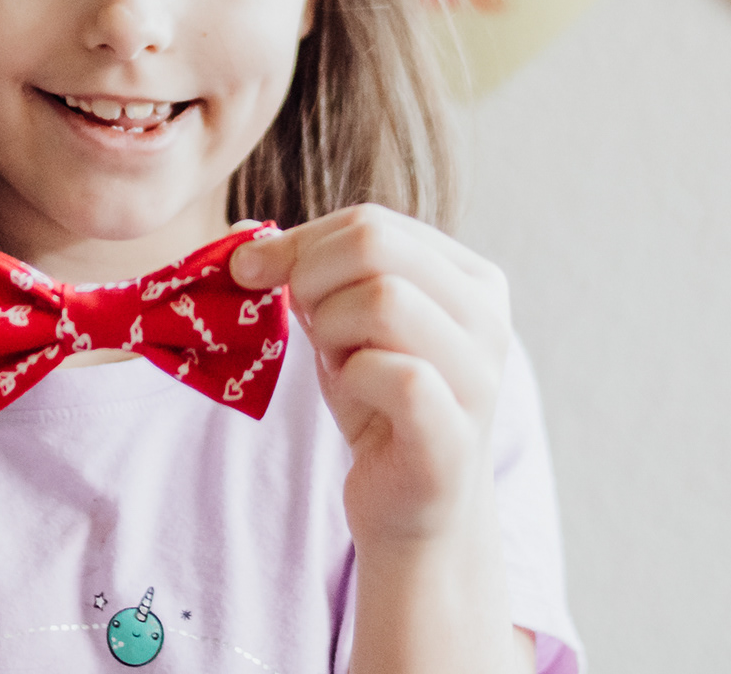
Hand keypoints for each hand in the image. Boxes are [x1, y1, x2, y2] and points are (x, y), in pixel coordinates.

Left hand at [231, 204, 511, 547]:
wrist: (412, 508)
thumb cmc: (378, 403)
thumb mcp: (342, 323)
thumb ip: (309, 272)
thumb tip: (242, 237)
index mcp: (469, 277)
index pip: (371, 221)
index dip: (299, 241)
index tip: (252, 270)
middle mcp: (488, 317)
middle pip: (375, 245)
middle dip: (312, 278)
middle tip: (303, 322)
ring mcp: (478, 376)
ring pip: (384, 299)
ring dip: (332, 329)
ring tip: (339, 363)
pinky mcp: (454, 433)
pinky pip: (394, 374)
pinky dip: (353, 377)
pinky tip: (356, 395)